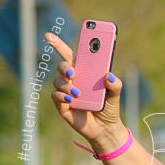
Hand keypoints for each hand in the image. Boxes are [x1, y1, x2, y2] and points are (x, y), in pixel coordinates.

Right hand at [45, 32, 125, 148]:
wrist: (105, 129)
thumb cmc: (109, 108)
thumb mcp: (115, 95)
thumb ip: (115, 85)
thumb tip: (108, 76)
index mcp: (85, 73)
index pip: (70, 55)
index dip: (58, 44)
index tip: (48, 35)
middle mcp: (73, 80)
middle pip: (62, 66)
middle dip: (64, 66)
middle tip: (72, 72)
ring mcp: (66, 92)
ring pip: (58, 81)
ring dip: (67, 86)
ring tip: (78, 94)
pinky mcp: (62, 105)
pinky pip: (56, 96)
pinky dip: (62, 96)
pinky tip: (72, 100)